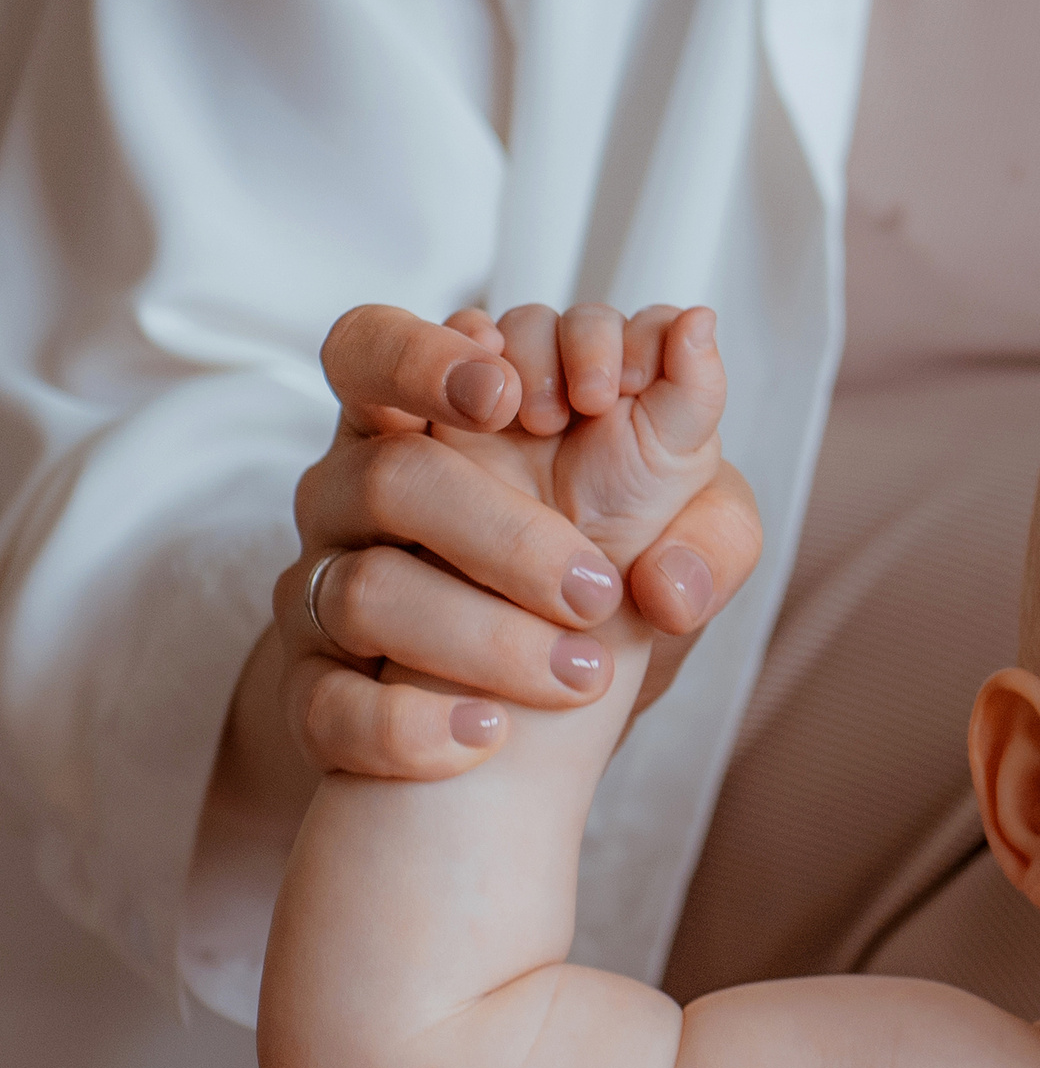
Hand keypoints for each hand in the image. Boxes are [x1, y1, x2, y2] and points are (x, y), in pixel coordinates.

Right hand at [245, 301, 759, 792]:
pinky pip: (332, 708)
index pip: (372, 348)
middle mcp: (355, 494)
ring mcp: (326, 591)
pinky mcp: (315, 692)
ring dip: (488, 637)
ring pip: (366, 593)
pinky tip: (489, 734)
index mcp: (424, 422)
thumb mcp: (672, 503)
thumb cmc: (609, 568)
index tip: (513, 396)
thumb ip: (689, 421)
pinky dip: (410, 728)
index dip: (425, 360)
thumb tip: (697, 334)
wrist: (550, 711)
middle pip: (383, 475)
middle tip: (596, 588)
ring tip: (585, 675)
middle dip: (496, 527)